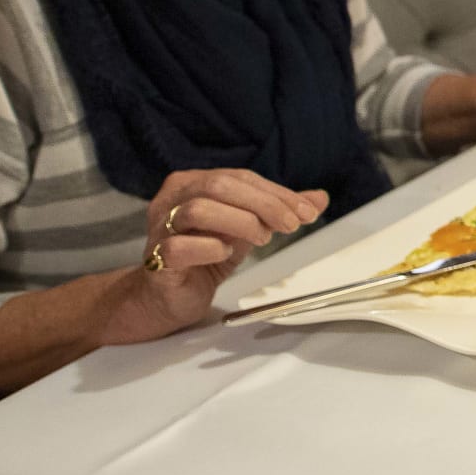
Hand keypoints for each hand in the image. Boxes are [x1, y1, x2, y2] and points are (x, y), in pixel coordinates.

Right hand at [106, 169, 328, 344]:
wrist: (168, 297)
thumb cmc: (205, 255)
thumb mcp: (247, 228)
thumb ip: (279, 212)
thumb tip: (319, 199)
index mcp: (192, 183)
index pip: (239, 177)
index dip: (276, 193)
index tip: (307, 212)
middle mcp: (171, 199)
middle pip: (219, 186)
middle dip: (263, 204)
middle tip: (291, 225)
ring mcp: (159, 228)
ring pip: (197, 210)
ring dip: (239, 222)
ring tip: (261, 239)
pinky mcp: (156, 260)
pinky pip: (179, 247)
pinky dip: (209, 247)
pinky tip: (225, 254)